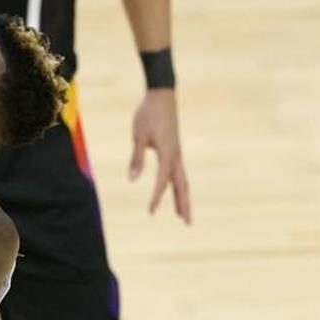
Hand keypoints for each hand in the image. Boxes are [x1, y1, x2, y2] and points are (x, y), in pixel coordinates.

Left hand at [128, 89, 191, 223]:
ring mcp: (177, 152)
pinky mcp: (175, 149)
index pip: (162, 181)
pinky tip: (175, 191)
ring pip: (182, 180)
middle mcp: (176, 155)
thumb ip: (136, 158)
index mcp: (167, 153)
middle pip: (181, 185)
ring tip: (182, 214)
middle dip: (183, 204)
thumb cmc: (148, 114)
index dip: (157, 197)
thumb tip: (132, 180)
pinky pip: (178, 172)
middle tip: (187, 223)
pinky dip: (178, 184)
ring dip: (183, 197)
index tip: (151, 212)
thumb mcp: (138, 135)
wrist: (162, 95)